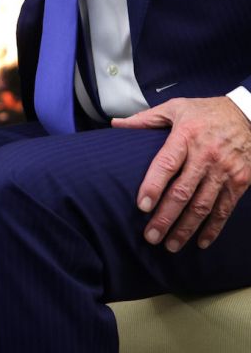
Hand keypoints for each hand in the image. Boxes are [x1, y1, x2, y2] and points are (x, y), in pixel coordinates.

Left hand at [113, 96, 250, 250]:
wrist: (248, 115)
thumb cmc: (205, 111)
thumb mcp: (174, 108)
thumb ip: (145, 119)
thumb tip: (116, 125)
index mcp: (185, 136)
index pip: (166, 164)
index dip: (153, 186)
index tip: (141, 206)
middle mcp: (205, 156)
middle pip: (183, 192)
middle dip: (166, 217)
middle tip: (150, 237)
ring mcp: (224, 172)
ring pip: (203, 206)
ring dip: (186, 228)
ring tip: (170, 245)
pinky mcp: (240, 182)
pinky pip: (225, 210)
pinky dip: (213, 229)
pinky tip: (200, 242)